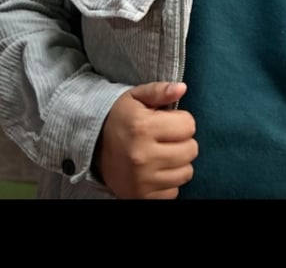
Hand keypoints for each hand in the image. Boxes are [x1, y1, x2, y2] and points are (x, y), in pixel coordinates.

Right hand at [94, 81, 197, 198]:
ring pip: (186, 172)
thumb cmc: (121, 119)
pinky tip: (157, 171)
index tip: (169, 121)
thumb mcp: (136, 97)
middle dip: (183, 141)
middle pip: (191, 150)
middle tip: (166, 138)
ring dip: (179, 163)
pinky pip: (174, 192)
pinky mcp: (141, 197)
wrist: (94, 148)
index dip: (182, 120)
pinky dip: (169, 182)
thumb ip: (160, 90)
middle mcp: (142, 156)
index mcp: (143, 128)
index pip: (189, 125)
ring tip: (162, 154)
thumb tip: (182, 88)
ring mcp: (142, 180)